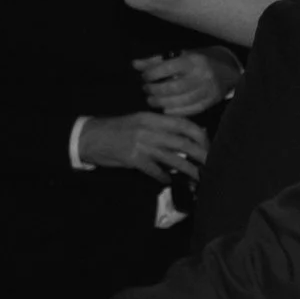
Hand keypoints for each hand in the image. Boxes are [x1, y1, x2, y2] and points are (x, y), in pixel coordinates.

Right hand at [79, 112, 206, 181]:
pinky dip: (164, 176)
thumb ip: (162, 128)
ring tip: (199, 177)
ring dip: (189, 170)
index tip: (208, 145)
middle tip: (212, 164)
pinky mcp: (133, 159)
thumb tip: (189, 134)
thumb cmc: (117, 130)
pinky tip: (169, 181)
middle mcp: (148, 130)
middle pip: (183, 142)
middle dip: (201, 155)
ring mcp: (141, 145)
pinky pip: (155, 170)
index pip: (184, 124)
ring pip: (173, 159)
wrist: (87, 137)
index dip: (201, 135)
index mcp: (151, 118)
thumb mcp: (140, 122)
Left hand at [137, 48, 239, 116]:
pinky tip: (165, 110)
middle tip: (146, 90)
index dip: (152, 74)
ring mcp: (208, 90)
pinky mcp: (211, 101)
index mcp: (192, 60)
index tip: (144, 77)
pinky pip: (192, 110)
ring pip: (182, 101)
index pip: (168, 68)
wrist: (226, 70)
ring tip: (152, 101)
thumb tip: (134, 65)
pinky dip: (176, 111)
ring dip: (163, 103)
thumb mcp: (178, 56)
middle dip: (156, 90)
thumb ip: (156, 61)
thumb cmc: (196, 62)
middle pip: (174, 87)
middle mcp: (202, 75)